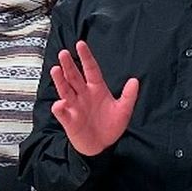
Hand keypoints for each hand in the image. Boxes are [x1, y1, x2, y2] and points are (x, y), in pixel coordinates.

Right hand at [50, 40, 138, 156]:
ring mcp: (75, 106)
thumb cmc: (111, 126)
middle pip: (75, 76)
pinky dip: (60, 108)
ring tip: (56, 70)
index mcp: (97, 89)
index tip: (80, 44)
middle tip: (63, 53)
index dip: (86, 57)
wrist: (102, 146)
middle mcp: (83, 94)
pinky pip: (62, 112)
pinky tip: (60, 104)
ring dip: (60, 80)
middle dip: (69, 65)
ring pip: (65, 90)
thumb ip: (129, 96)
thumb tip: (135, 80)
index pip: (90, 69)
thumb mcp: (124, 110)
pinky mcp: (69, 119)